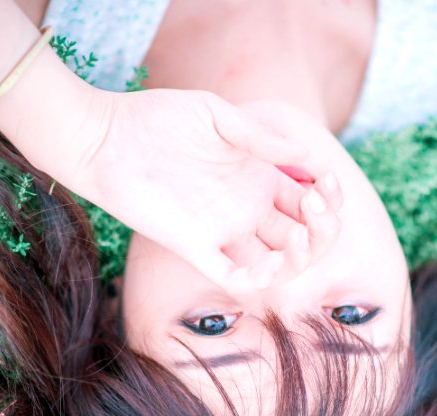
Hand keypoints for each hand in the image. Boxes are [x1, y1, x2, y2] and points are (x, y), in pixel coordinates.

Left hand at [47, 87, 341, 291]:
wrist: (105, 137)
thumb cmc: (157, 119)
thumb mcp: (216, 115)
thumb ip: (260, 135)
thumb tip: (306, 153)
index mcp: (257, 177)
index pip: (311, 200)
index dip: (330, 196)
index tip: (327, 178)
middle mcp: (246, 208)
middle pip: (304, 234)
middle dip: (325, 226)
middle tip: (318, 202)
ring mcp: (224, 231)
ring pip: (279, 262)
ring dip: (304, 255)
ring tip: (303, 234)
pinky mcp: (196, 248)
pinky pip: (236, 278)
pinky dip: (263, 279)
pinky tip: (276, 261)